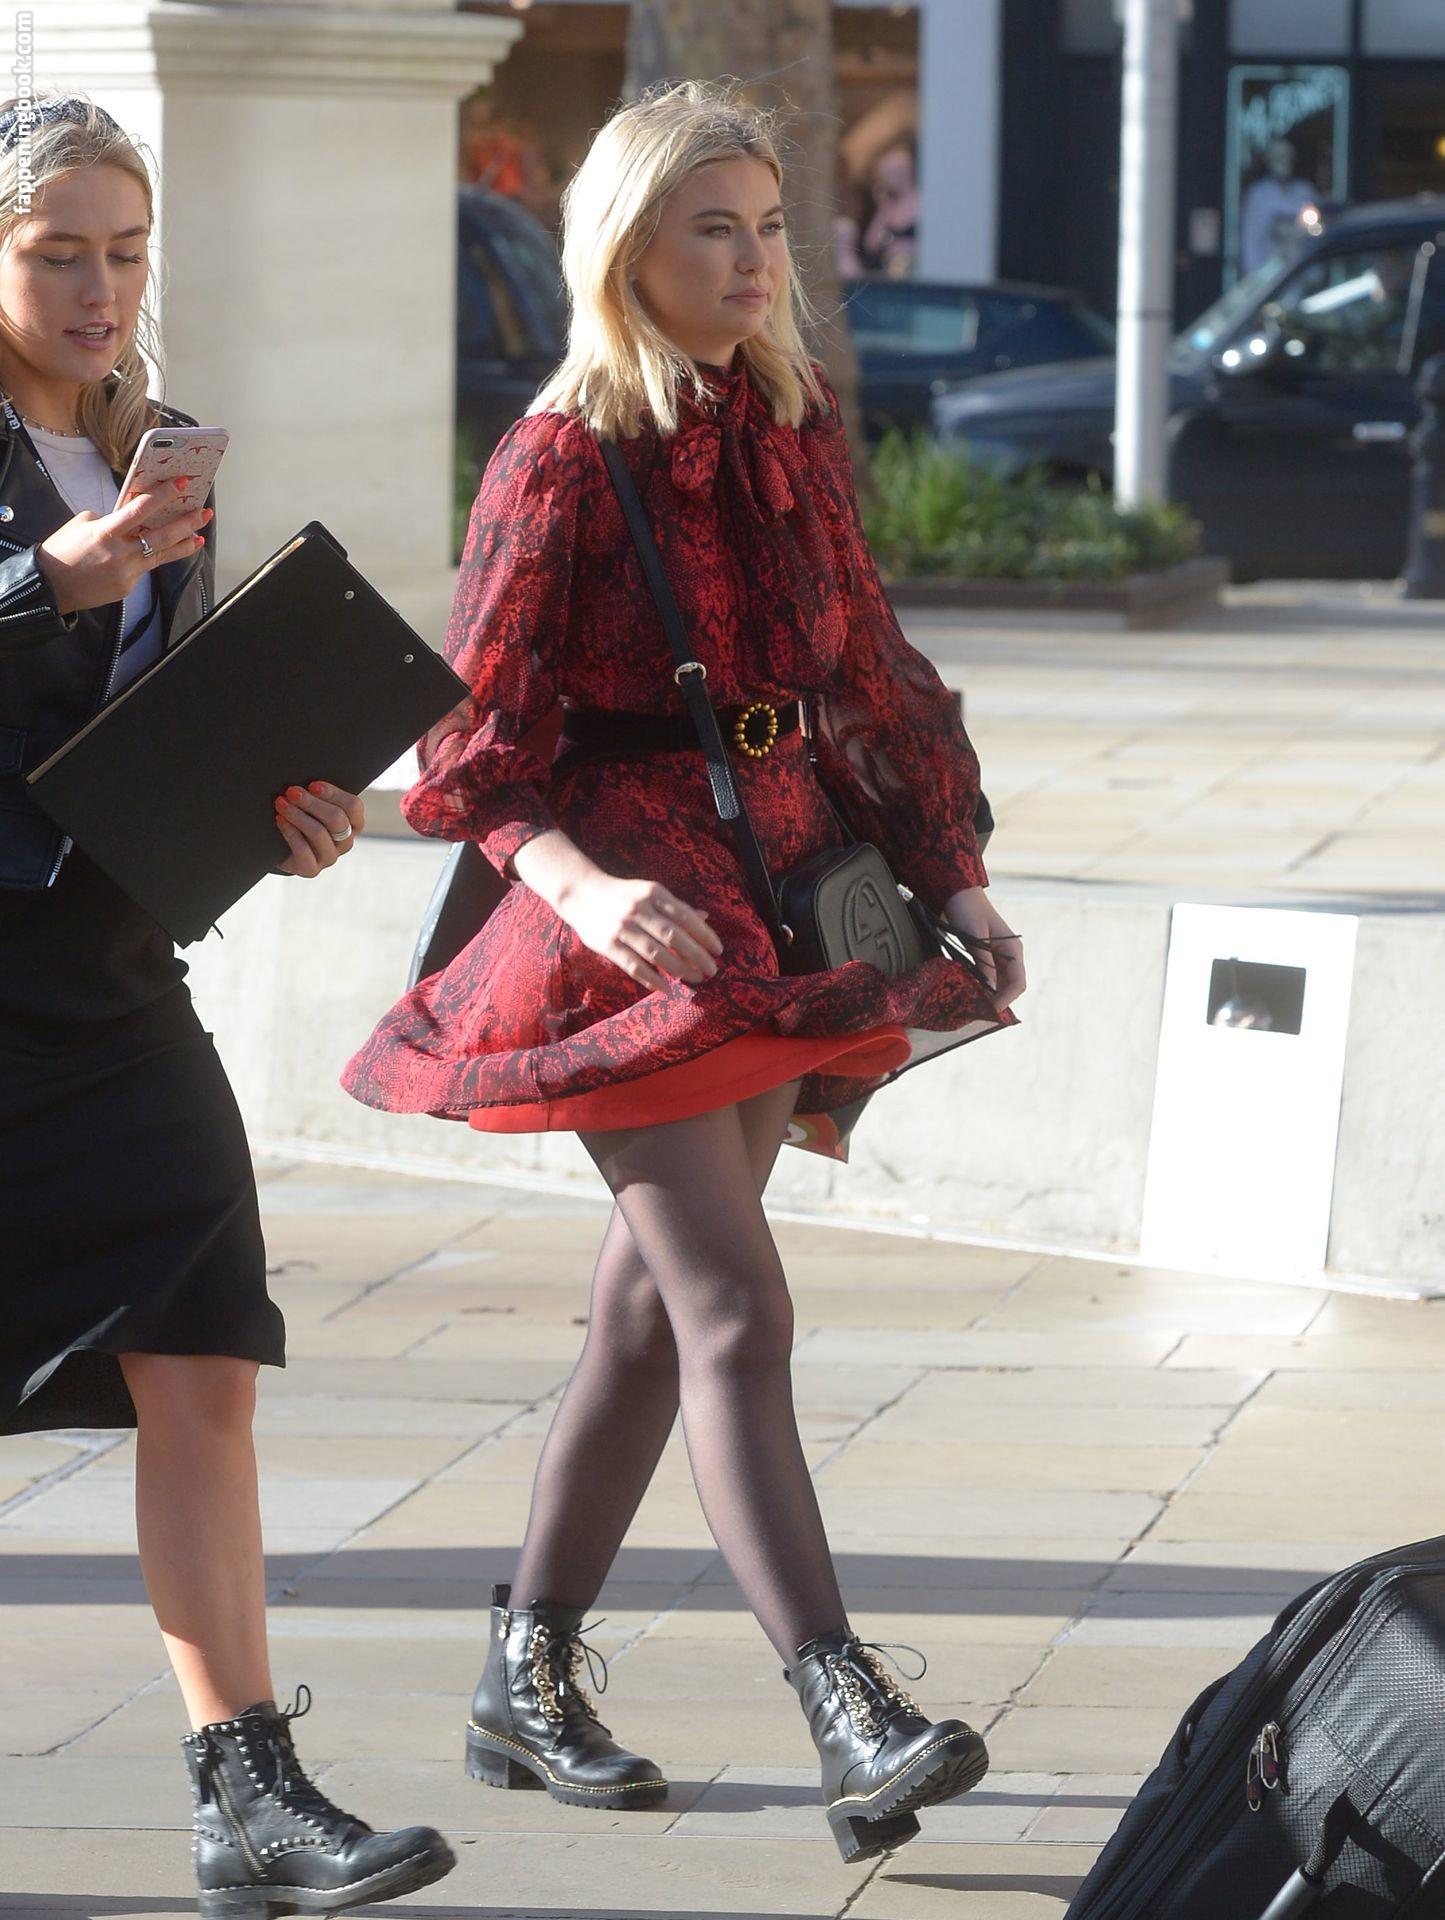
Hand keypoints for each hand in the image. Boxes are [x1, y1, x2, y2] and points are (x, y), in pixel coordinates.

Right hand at [36, 481, 210, 614]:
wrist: (50, 586)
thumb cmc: (64, 550)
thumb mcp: (83, 524)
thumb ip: (111, 519)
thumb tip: (134, 516)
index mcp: (106, 532)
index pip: (140, 510)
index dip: (163, 496)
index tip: (180, 484)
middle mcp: (120, 554)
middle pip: (162, 537)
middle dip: (186, 522)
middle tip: (203, 512)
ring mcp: (127, 573)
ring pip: (162, 556)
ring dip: (183, 544)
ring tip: (199, 536)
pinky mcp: (128, 587)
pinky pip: (145, 569)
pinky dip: (151, 558)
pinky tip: (159, 552)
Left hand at [273, 782, 365, 877]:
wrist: (282, 847)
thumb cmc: (302, 818)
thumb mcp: (314, 805)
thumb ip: (318, 795)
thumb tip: (307, 782)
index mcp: (352, 823)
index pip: (353, 807)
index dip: (333, 794)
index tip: (312, 785)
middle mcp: (345, 842)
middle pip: (337, 819)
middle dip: (312, 803)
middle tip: (291, 792)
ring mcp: (329, 857)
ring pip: (319, 833)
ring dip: (298, 815)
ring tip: (281, 803)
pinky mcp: (312, 869)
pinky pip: (303, 850)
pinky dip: (290, 832)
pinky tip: (280, 820)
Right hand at [562, 872, 722, 991]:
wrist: (581, 893)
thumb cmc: (623, 895)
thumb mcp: (649, 892)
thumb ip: (676, 906)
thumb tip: (705, 917)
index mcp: (653, 893)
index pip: (686, 917)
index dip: (705, 935)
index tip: (718, 950)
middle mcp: (639, 909)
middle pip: (674, 937)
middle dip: (697, 956)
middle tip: (712, 970)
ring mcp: (622, 927)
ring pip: (656, 954)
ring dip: (679, 969)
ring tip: (695, 979)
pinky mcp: (608, 944)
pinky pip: (634, 966)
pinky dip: (652, 980)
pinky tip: (667, 988)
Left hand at [942, 885, 1025, 1012]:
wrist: (959, 893)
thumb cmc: (968, 910)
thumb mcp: (975, 937)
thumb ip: (983, 961)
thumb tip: (988, 987)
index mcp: (1013, 949)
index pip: (1017, 983)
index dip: (1006, 999)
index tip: (990, 1011)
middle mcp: (1010, 955)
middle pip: (1011, 987)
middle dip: (998, 1000)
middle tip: (979, 1012)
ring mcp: (999, 956)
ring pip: (1000, 984)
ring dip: (990, 995)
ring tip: (973, 1005)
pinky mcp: (987, 956)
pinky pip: (989, 977)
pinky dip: (982, 986)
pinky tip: (969, 991)